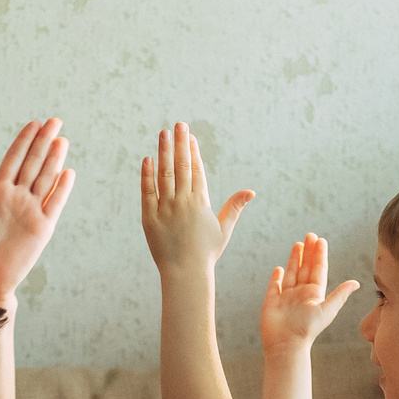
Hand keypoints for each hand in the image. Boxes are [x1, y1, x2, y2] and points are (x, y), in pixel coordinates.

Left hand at [0, 118, 73, 307]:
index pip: (14, 160)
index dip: (24, 141)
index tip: (34, 123)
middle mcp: (16, 199)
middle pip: (33, 163)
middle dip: (43, 142)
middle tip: (54, 121)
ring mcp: (30, 212)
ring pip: (46, 178)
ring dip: (54, 159)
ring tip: (62, 138)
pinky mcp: (42, 228)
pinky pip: (55, 204)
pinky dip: (62, 188)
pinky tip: (68, 171)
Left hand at [140, 121, 250, 275]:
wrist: (185, 273)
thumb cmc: (206, 253)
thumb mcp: (224, 229)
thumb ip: (234, 207)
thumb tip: (251, 191)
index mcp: (201, 203)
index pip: (197, 170)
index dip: (193, 151)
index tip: (190, 136)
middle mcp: (183, 202)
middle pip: (181, 166)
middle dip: (180, 143)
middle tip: (178, 124)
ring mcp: (165, 209)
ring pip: (164, 174)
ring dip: (163, 152)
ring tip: (163, 133)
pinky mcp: (150, 218)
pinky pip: (147, 192)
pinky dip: (147, 175)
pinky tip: (147, 159)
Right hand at [259, 232, 358, 355]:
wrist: (286, 344)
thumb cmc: (308, 329)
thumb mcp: (327, 309)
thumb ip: (340, 294)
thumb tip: (357, 283)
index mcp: (314, 294)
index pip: (318, 270)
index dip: (319, 255)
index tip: (320, 240)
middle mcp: (301, 294)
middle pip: (305, 268)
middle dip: (308, 252)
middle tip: (310, 235)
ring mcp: (286, 297)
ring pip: (291, 273)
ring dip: (294, 259)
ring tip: (298, 244)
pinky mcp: (271, 301)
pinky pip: (274, 286)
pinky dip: (277, 277)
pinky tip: (279, 268)